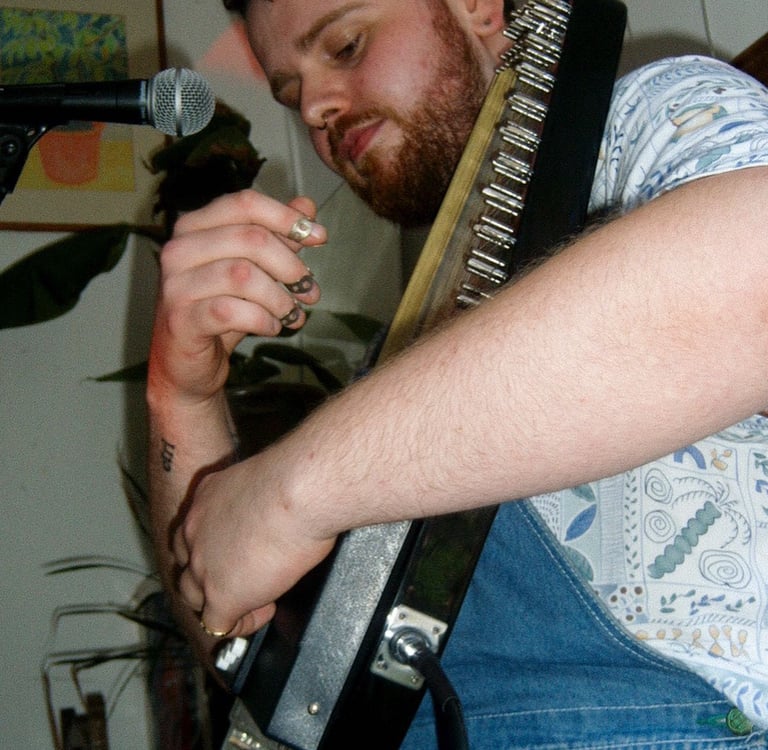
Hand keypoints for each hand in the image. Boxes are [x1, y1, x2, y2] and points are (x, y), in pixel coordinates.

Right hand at [148, 190, 325, 406]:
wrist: (185, 363)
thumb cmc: (219, 311)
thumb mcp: (251, 270)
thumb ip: (275, 236)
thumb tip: (307, 206)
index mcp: (194, 227)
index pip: (245, 203)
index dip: (287, 218)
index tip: (319, 238)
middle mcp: (179, 250)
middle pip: (251, 238)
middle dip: (290, 265)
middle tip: (309, 290)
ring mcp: (176, 285)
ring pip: (243, 275)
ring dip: (279, 298)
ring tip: (293, 314)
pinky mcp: (181, 320)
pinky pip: (231, 311)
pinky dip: (262, 320)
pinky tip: (273, 327)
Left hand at [173, 452, 337, 636]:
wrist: (297, 492)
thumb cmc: (295, 479)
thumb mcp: (264, 480)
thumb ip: (258, 499)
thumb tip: (276, 510)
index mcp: (205, 499)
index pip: (193, 532)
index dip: (213, 547)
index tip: (238, 551)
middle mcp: (195, 532)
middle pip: (187, 565)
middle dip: (211, 576)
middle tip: (244, 578)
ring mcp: (203, 566)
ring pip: (194, 598)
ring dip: (220, 602)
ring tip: (256, 599)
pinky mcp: (221, 596)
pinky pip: (218, 625)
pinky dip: (242, 623)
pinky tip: (266, 610)